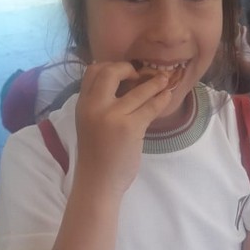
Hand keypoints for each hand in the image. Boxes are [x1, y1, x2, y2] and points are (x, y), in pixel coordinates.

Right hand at [74, 62, 171, 196]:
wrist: (97, 183)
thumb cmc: (96, 156)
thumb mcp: (89, 123)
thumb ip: (99, 104)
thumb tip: (122, 85)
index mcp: (82, 104)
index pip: (93, 71)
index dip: (111, 66)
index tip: (125, 72)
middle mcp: (94, 106)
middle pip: (111, 72)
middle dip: (129, 68)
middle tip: (142, 74)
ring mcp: (113, 116)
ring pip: (138, 90)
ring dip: (155, 82)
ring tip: (165, 80)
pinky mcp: (130, 128)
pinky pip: (151, 107)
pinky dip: (162, 99)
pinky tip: (167, 97)